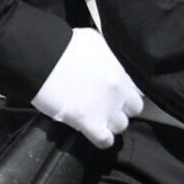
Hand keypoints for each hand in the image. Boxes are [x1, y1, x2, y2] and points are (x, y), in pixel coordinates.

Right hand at [30, 29, 143, 147]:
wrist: (44, 59)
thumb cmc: (66, 45)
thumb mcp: (97, 42)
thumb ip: (109, 55)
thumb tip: (109, 59)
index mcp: (124, 70)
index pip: (139, 87)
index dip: (128, 91)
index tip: (119, 92)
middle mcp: (121, 91)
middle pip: (135, 108)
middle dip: (123, 107)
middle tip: (108, 105)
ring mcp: (108, 108)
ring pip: (122, 125)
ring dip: (112, 123)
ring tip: (99, 119)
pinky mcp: (90, 123)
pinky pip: (106, 141)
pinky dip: (103, 140)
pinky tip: (97, 135)